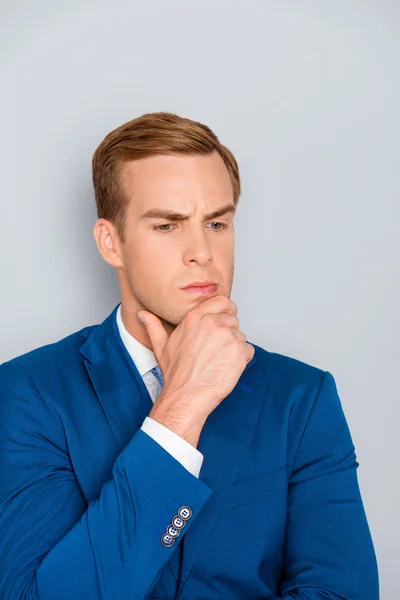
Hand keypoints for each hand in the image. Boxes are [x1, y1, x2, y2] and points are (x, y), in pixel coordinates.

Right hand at [138, 294, 253, 441]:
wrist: (186, 396)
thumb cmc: (175, 374)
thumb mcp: (161, 346)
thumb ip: (154, 326)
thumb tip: (143, 315)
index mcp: (195, 317)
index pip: (222, 301)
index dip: (226, 311)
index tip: (223, 321)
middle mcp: (212, 323)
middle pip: (233, 320)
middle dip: (228, 334)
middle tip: (215, 351)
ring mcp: (227, 337)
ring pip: (241, 336)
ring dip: (234, 348)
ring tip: (218, 361)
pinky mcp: (239, 352)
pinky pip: (248, 350)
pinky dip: (242, 360)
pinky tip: (226, 368)